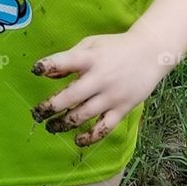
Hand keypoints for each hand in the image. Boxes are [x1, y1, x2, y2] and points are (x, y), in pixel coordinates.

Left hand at [30, 31, 164, 146]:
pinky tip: (77, 140)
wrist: (151, 53)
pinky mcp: (122, 108)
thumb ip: (68, 59)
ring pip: (83, 115)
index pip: (63, 62)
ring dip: (63, 124)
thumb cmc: (115, 48)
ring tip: (51, 127)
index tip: (35, 71)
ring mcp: (111, 95)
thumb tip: (46, 74)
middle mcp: (100, 78)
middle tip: (37, 113)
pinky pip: (103, 128)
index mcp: (90, 58)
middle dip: (49, 107)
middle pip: (70, 97)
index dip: (47, 66)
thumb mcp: (90, 45)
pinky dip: (89, 137)